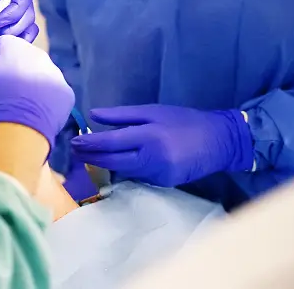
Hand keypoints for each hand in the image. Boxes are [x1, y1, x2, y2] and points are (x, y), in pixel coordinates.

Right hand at [0, 36, 74, 149]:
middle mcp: (39, 55)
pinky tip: (38, 110)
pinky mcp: (66, 91)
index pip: (4, 43)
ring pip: (43, 73)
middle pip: (27, 56)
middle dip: (19, 67)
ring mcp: (55, 73)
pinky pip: (55, 90)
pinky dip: (48, 98)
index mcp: (15, 47)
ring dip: (35, 82)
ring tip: (24, 102)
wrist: (19, 127)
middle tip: (9, 88)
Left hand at [70, 105, 253, 186]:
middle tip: (74, 151)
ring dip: (105, 163)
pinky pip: (138, 175)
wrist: (219, 141)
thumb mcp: (153, 111)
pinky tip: (118, 160)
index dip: (90, 144)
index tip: (73, 142)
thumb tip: (93, 114)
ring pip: (123, 170)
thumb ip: (122, 115)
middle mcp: (152, 159)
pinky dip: (127, 167)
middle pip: (112, 161)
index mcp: (149, 136)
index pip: (111, 143)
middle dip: (91, 156)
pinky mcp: (164, 183)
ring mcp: (158, 174)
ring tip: (89, 154)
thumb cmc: (184, 121)